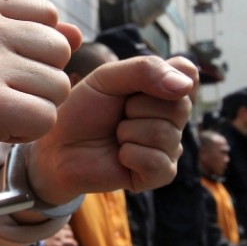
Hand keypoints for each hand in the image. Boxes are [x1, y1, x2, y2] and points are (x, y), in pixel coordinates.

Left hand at [24, 55, 196, 205]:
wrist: (59, 146)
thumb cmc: (83, 110)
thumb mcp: (108, 78)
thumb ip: (145, 70)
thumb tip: (185, 85)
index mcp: (165, 89)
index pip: (187, 74)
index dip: (163, 77)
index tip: (133, 86)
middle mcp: (173, 118)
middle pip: (179, 105)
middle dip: (137, 106)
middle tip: (118, 113)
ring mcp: (169, 146)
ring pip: (166, 134)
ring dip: (128, 132)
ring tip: (116, 135)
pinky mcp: (159, 174)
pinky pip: (158, 162)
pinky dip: (130, 155)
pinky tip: (119, 155)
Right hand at [36, 225, 78, 245]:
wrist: (31, 239)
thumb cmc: (32, 233)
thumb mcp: (39, 227)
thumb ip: (44, 227)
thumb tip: (40, 226)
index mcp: (54, 227)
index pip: (65, 226)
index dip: (67, 229)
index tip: (66, 230)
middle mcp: (59, 233)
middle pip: (70, 233)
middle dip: (70, 236)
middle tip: (69, 239)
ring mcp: (59, 242)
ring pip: (72, 243)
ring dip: (74, 245)